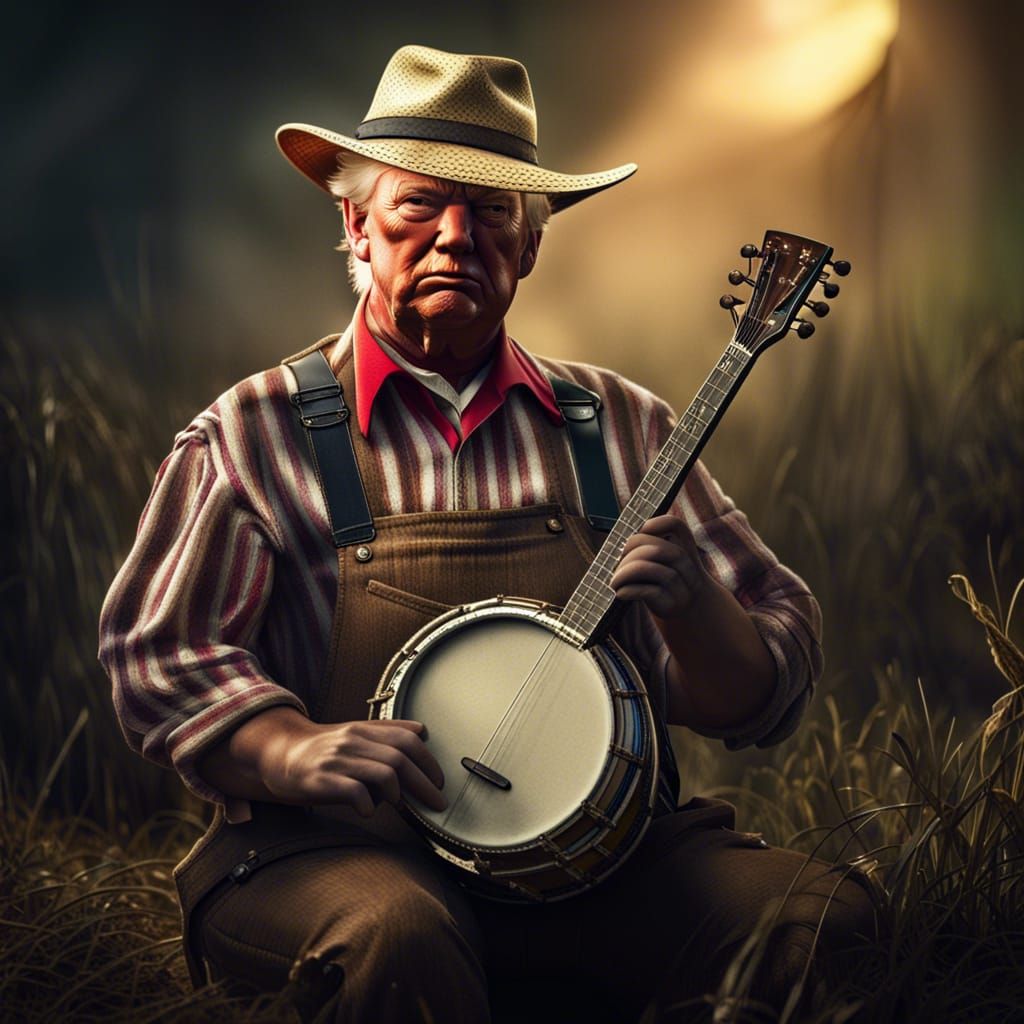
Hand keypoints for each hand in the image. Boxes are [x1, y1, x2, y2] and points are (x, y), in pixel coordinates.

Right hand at [259, 717, 446, 816]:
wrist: (280, 755)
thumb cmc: (323, 750)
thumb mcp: (355, 733)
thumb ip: (387, 732)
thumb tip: (422, 731)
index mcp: (363, 729)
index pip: (406, 740)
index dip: (428, 761)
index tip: (439, 782)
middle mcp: (352, 741)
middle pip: (400, 759)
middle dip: (424, 783)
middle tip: (437, 803)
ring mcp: (336, 760)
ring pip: (384, 773)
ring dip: (397, 793)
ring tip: (397, 803)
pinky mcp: (321, 781)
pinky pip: (355, 792)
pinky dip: (369, 804)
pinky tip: (368, 810)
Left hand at [609, 514, 708, 619]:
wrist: (693, 615)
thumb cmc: (667, 582)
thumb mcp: (666, 562)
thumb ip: (650, 547)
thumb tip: (621, 542)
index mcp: (687, 550)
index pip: (675, 526)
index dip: (655, 523)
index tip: (638, 532)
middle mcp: (687, 567)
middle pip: (656, 549)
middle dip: (629, 554)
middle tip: (616, 563)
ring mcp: (681, 587)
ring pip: (650, 570)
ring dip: (624, 573)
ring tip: (614, 581)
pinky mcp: (672, 605)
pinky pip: (648, 592)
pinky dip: (630, 590)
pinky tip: (621, 593)